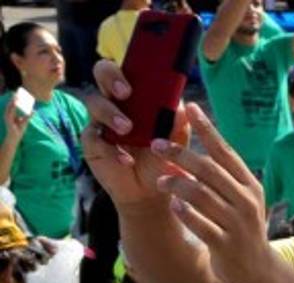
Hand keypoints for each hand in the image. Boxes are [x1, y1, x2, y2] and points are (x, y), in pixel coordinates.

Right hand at [4, 96, 30, 141]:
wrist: (15, 137)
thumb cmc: (19, 129)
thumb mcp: (25, 121)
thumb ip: (28, 116)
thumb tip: (33, 110)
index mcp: (12, 114)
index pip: (13, 105)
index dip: (15, 100)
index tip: (18, 94)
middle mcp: (8, 114)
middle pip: (10, 105)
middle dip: (13, 99)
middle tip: (17, 93)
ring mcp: (7, 117)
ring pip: (9, 107)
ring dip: (12, 102)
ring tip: (15, 97)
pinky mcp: (8, 120)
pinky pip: (9, 112)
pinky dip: (11, 107)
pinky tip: (14, 103)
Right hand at [82, 59, 189, 206]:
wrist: (154, 189)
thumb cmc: (165, 155)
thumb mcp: (178, 138)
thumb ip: (179, 119)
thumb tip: (182, 103)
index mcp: (138, 94)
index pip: (128, 67)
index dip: (129, 63)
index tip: (141, 68)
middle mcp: (116, 100)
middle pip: (102, 72)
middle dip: (112, 77)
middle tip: (126, 92)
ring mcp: (101, 120)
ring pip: (94, 102)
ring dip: (111, 113)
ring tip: (127, 128)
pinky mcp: (92, 143)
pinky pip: (93, 137)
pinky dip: (111, 148)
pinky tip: (125, 159)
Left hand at [150, 103, 270, 282]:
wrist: (257, 269)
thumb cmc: (242, 228)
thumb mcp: (241, 199)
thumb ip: (222, 177)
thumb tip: (190, 149)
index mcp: (250, 185)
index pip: (225, 151)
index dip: (206, 128)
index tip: (188, 107)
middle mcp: (246, 201)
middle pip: (209, 170)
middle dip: (180, 153)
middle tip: (156, 144)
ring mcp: (236, 223)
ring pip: (200, 194)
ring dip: (175, 183)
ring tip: (160, 179)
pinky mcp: (224, 243)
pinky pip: (198, 223)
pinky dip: (182, 211)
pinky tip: (172, 204)